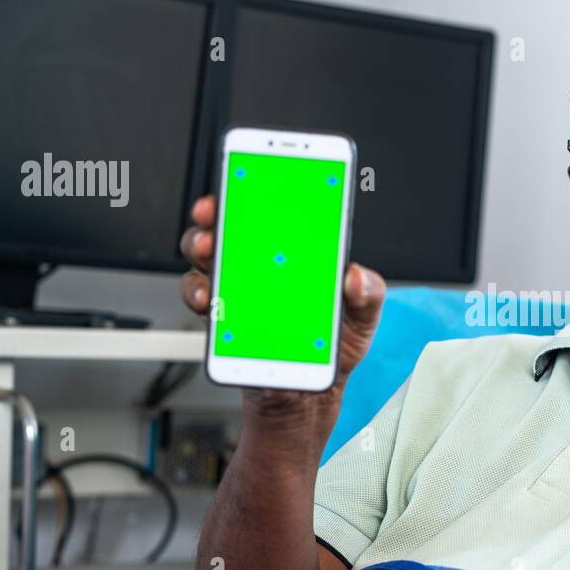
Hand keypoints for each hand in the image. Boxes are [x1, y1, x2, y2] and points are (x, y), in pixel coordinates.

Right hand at [179, 195, 385, 415]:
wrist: (310, 392)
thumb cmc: (334, 345)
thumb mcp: (363, 317)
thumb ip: (368, 294)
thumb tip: (355, 276)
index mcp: (297, 256)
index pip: (277, 212)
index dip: (263, 189)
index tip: (255, 176)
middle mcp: (262, 266)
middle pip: (232, 226)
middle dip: (219, 212)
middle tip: (216, 212)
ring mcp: (239, 290)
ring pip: (206, 257)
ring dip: (202, 248)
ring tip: (209, 250)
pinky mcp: (223, 319)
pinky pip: (201, 298)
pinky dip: (200, 293)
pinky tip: (210, 298)